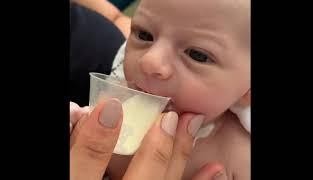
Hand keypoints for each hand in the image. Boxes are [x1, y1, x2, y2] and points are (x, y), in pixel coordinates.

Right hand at [70, 100, 224, 179]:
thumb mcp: (63, 170)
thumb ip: (73, 146)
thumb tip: (77, 112)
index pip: (79, 170)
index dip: (94, 140)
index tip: (110, 107)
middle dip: (155, 151)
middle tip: (168, 119)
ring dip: (179, 158)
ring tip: (190, 126)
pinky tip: (214, 169)